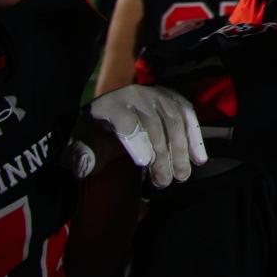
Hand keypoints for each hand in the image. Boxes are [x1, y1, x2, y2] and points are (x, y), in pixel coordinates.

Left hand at [88, 85, 207, 187]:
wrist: (104, 115)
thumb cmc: (92, 135)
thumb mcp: (78, 145)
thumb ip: (79, 156)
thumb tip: (84, 167)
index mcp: (108, 105)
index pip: (126, 121)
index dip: (136, 141)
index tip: (144, 163)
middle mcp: (136, 94)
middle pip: (154, 123)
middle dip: (162, 153)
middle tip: (165, 181)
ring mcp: (157, 95)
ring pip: (174, 119)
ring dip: (181, 149)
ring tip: (181, 176)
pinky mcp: (172, 99)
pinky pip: (188, 115)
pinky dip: (195, 137)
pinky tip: (198, 158)